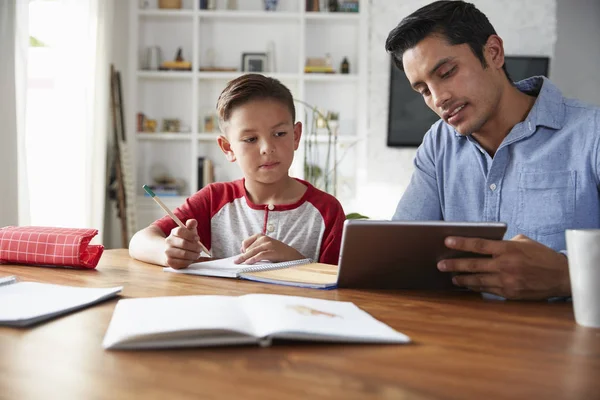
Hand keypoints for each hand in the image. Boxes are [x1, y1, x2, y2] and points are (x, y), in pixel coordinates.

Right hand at [164, 219, 203, 268]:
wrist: (171, 252)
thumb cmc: (183, 241)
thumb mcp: (188, 232)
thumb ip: (191, 226)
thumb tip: (193, 221)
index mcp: (173, 232)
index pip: (180, 231)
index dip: (190, 235)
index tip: (197, 238)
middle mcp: (168, 241)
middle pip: (183, 243)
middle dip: (195, 247)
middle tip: (200, 249)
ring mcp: (168, 252)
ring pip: (184, 254)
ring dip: (194, 255)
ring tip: (197, 254)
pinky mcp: (169, 262)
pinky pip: (182, 262)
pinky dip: (190, 261)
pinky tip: (191, 259)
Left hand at [234, 234, 304, 264]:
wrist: (291, 255)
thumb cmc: (277, 251)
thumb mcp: (265, 246)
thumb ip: (255, 247)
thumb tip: (242, 252)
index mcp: (260, 236)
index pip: (245, 242)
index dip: (242, 250)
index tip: (241, 255)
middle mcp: (263, 238)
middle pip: (248, 248)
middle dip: (243, 256)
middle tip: (236, 262)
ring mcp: (268, 244)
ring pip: (252, 252)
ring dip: (245, 258)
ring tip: (240, 263)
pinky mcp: (272, 251)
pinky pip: (259, 255)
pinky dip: (253, 259)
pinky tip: (248, 263)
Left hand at [437, 234, 570, 299]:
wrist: (562, 276)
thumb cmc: (541, 256)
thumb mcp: (524, 242)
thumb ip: (504, 242)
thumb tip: (486, 244)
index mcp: (508, 249)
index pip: (479, 245)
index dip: (461, 243)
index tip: (446, 241)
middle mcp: (506, 265)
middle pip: (473, 264)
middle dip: (454, 265)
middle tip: (440, 265)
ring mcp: (507, 280)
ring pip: (478, 280)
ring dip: (462, 279)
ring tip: (451, 277)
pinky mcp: (509, 293)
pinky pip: (487, 290)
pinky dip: (476, 287)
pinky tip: (467, 285)